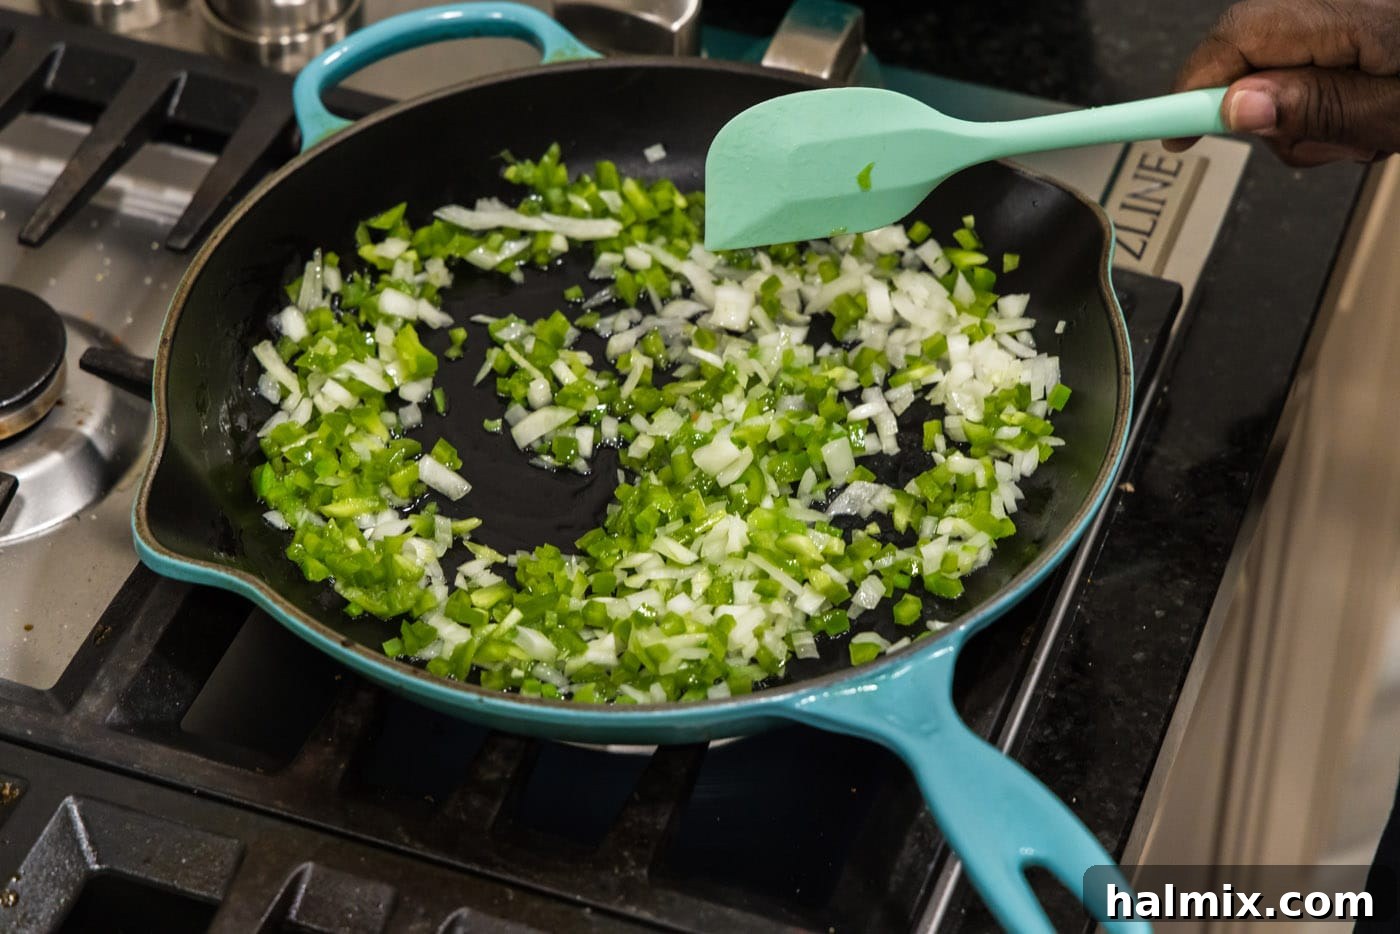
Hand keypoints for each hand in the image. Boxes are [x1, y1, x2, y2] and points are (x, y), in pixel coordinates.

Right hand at [1164, 0, 1399, 164]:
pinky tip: (1359, 111)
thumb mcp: (1392, 109)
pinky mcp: (1348, 22)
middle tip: (1311, 142)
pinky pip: (1308, 61)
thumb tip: (1236, 108)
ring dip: (1301, 113)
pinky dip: (1323, 97)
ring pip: (1277, 67)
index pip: (1237, 37)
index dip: (1194, 89)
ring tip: (1356, 132)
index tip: (1173, 133)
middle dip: (1262, 110)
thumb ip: (1317, 106)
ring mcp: (1342, 10)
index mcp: (1349, 10)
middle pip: (1250, 53)